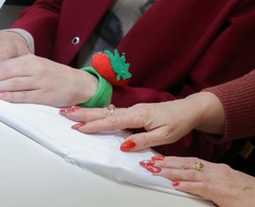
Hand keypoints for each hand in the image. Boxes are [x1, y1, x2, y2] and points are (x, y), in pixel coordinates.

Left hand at [0, 53, 98, 106]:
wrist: (78, 83)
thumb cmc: (56, 75)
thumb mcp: (36, 66)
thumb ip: (17, 70)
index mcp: (30, 60)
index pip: (4, 64)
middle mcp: (34, 69)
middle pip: (6, 73)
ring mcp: (39, 82)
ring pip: (13, 84)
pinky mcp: (44, 95)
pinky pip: (24, 96)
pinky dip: (11, 96)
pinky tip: (1, 97)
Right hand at [62, 92, 223, 150]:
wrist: (189, 109)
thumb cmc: (178, 122)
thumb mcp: (164, 135)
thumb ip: (143, 140)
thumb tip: (123, 145)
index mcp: (139, 115)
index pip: (113, 121)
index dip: (95, 125)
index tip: (79, 128)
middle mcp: (134, 110)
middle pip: (105, 112)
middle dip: (84, 113)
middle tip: (65, 113)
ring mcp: (134, 109)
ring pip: (107, 111)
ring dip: (89, 112)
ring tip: (72, 111)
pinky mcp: (135, 111)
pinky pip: (113, 112)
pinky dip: (100, 113)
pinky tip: (93, 114)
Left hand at [139, 156, 254, 206]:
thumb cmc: (253, 195)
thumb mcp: (230, 188)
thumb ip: (213, 187)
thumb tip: (197, 188)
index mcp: (218, 170)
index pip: (191, 163)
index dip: (173, 161)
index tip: (159, 160)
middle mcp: (217, 172)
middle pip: (186, 164)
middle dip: (166, 163)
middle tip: (149, 162)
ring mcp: (219, 180)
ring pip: (190, 172)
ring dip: (171, 171)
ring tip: (156, 169)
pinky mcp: (222, 192)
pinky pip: (202, 187)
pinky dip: (188, 185)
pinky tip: (176, 184)